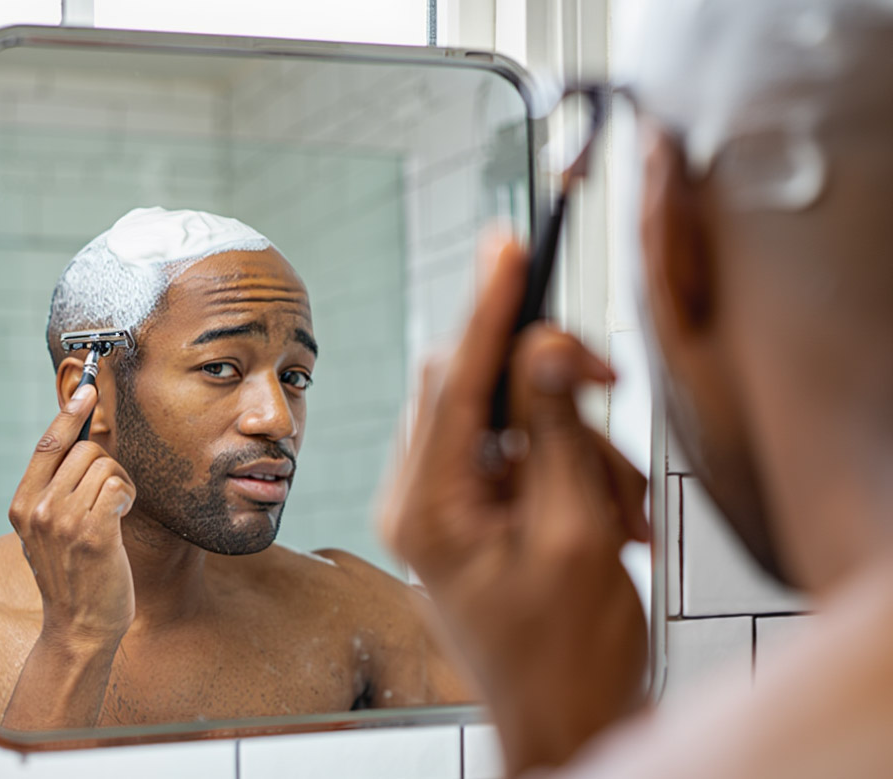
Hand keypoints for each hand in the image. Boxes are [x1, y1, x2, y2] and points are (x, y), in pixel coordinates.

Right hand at [8, 383, 136, 652]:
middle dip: (107, 466)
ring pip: (105, 465)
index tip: (85, 388)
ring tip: (113, 514)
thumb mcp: (50, 530)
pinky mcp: (91, 533)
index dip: (69, 413)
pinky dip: (128, 496)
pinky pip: (118, 485)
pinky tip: (122, 517)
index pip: (47, 445)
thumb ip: (55, 490)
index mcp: (22, 504)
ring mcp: (62, 520)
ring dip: (120, 484)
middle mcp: (37, 509)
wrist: (79, 627)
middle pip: (84, 450)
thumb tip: (77, 441)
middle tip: (110, 498)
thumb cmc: (74, 576)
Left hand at [380, 236, 648, 773]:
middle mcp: (421, 496)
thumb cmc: (565, 656)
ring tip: (618, 508)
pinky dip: (575, 468)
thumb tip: (541, 345)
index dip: (485, 309)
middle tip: (602, 382)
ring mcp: (445, 502)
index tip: (507, 248)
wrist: (565, 721)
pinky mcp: (475, 508)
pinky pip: (523, 452)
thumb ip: (557, 433)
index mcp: (426, 506)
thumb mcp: (575, 534)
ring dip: (576, 442)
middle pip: (472, 385)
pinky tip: (609, 516)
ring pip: (508, 416)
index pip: (451, 380)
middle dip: (546, 382)